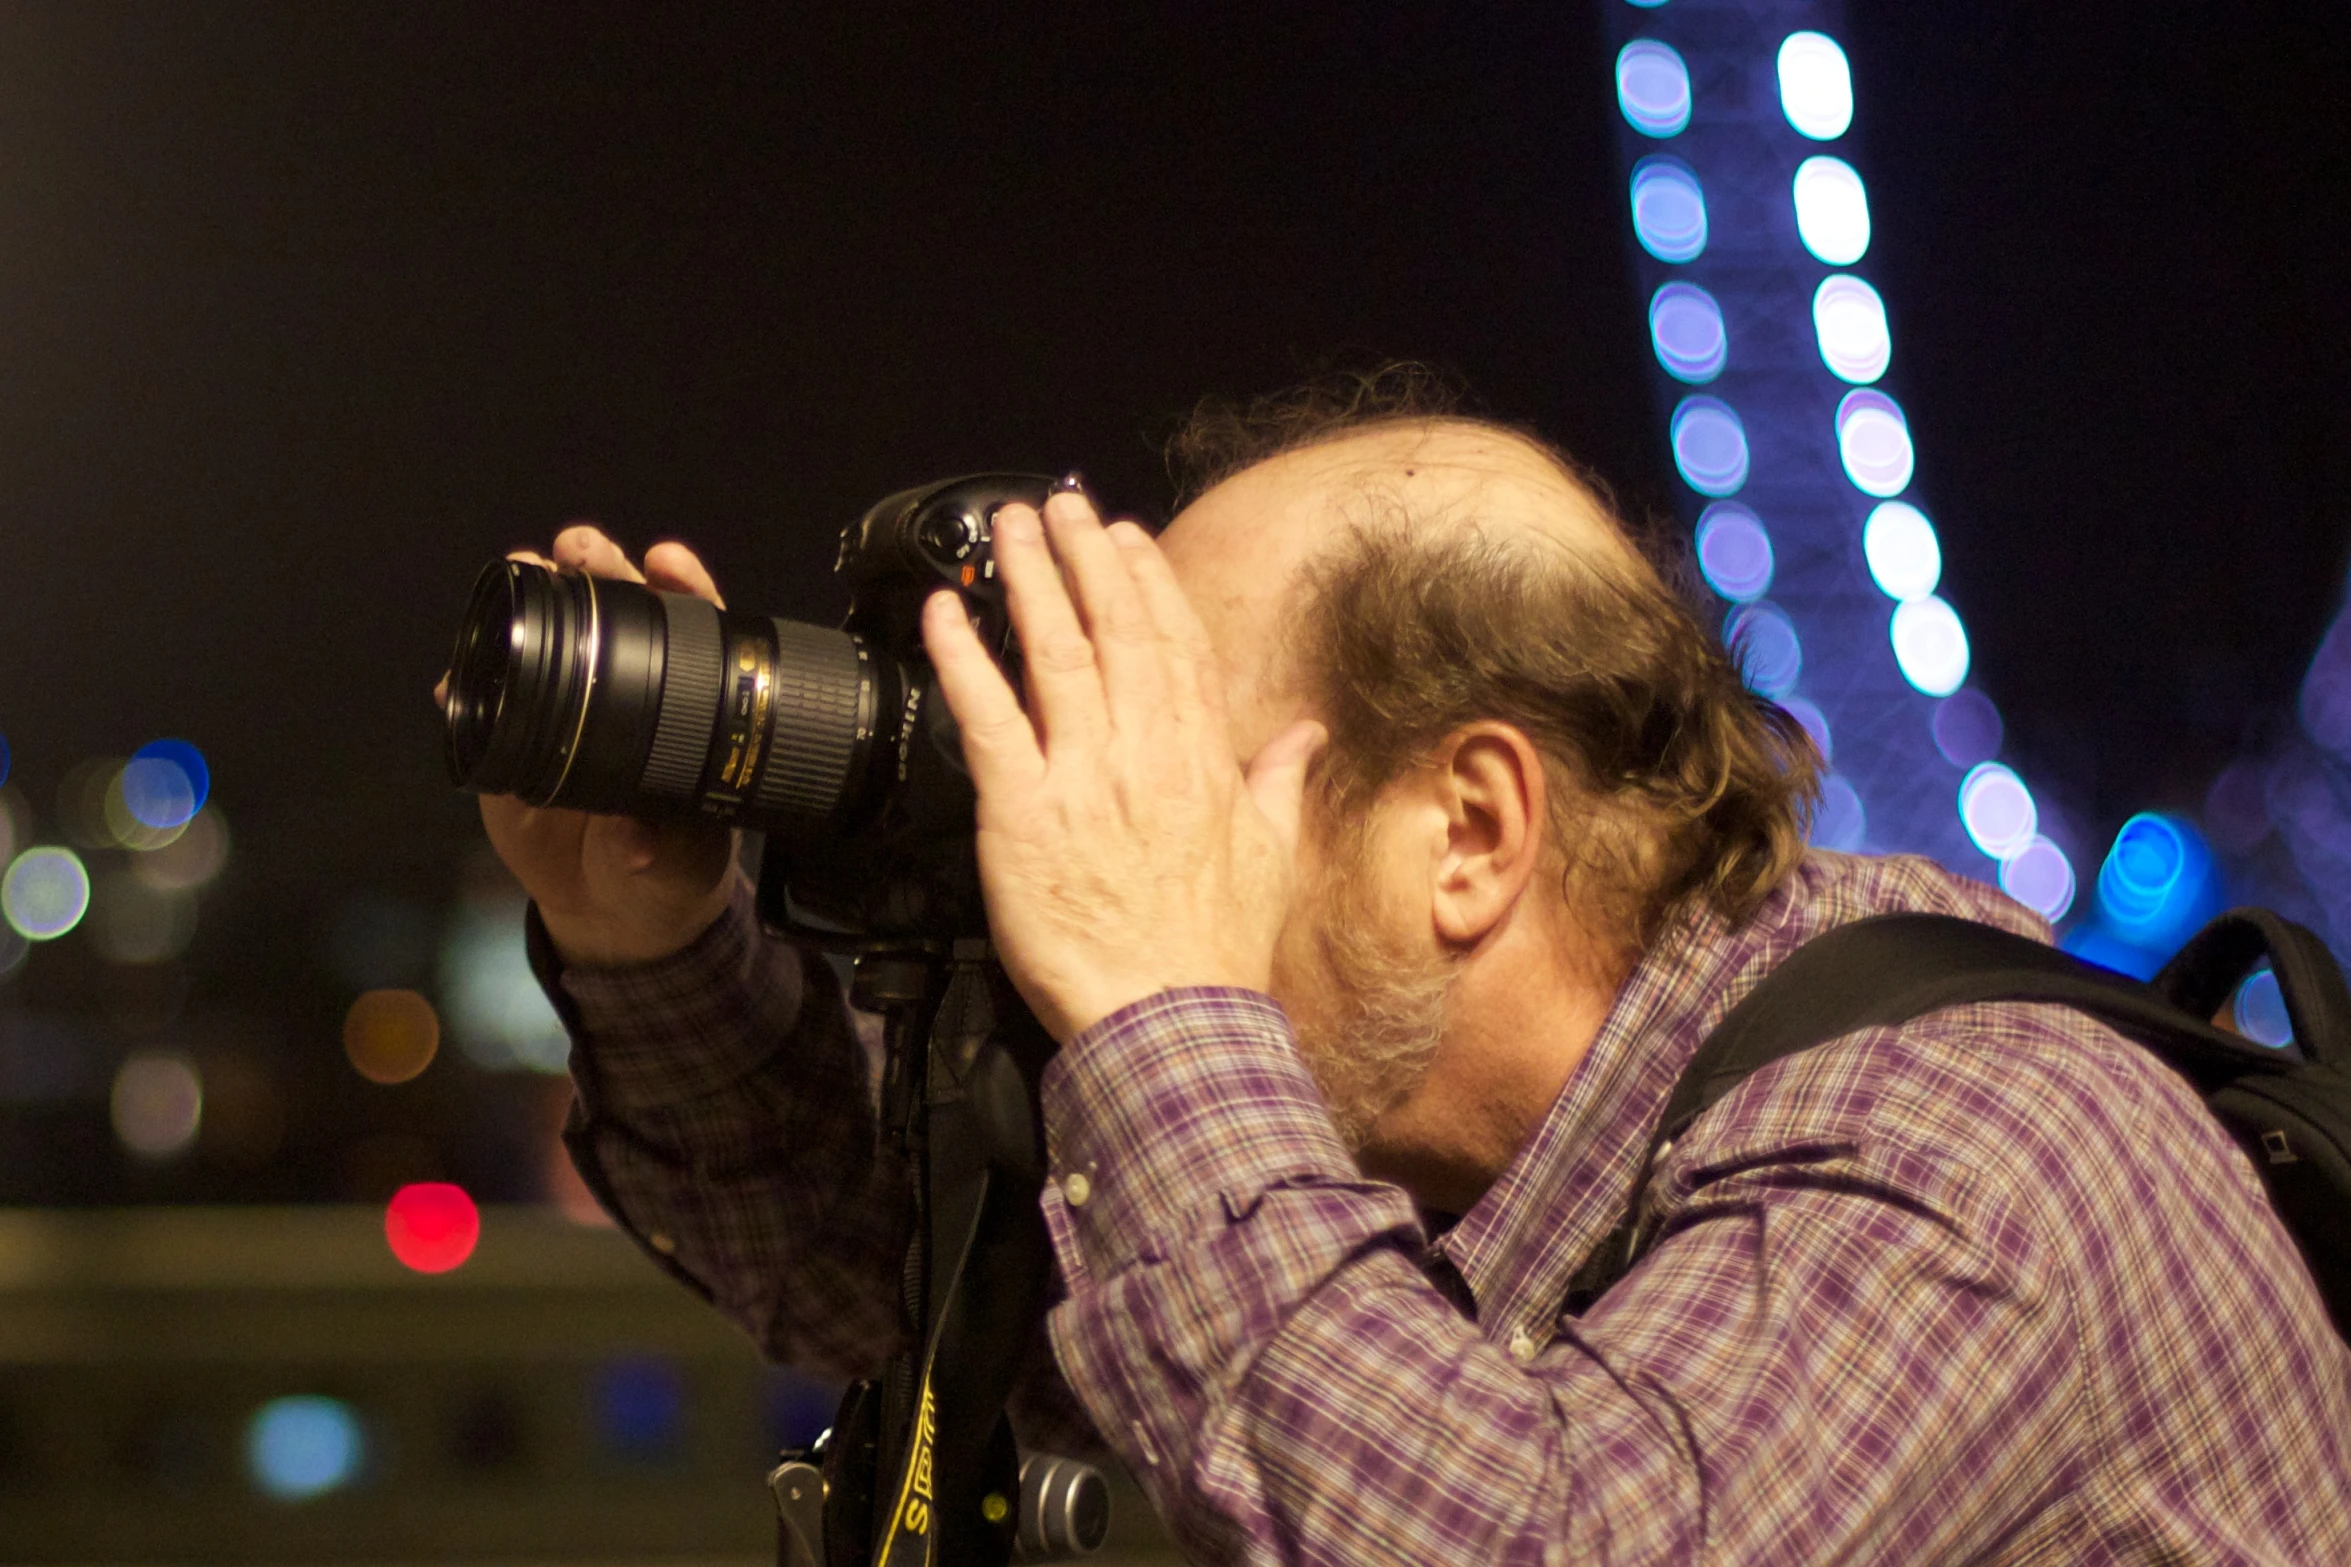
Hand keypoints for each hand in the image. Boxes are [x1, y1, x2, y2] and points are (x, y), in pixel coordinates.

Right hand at [435, 526, 738, 966]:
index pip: (693, 632)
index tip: (667, 562)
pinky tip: (452, 677)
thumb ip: (658, 849)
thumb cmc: (666, 871)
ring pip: (551, 638)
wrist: (613, 909)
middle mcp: (631, 691)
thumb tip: (633, 842)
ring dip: (533, 597)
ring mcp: (569, 708)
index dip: (682, 588)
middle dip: (601, 566)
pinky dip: (465, 685)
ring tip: (521, 567)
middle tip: (581, 549)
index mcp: (689, 706)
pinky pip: (486, 703)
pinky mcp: (515, 739)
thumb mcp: (676, 863)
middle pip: (620, 611)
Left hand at [920, 490, 1326, 1042]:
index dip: (1148, 582)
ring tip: (1008, 529)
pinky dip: (963, 658)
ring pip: (1054, 653)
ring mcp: (1083, 776)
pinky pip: (987, 718)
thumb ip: (1280, 783)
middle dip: (1085, 556)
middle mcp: (1145, 751)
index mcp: (1203, 759)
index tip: (1127, 538)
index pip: (1176, 645)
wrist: (1172, 1021)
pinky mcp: (1023, 812)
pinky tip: (943, 612)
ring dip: (1029, 580)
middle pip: (1114, 628)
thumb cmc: (1216, 953)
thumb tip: (1306, 736)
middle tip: (1060, 506)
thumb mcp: (1272, 858)